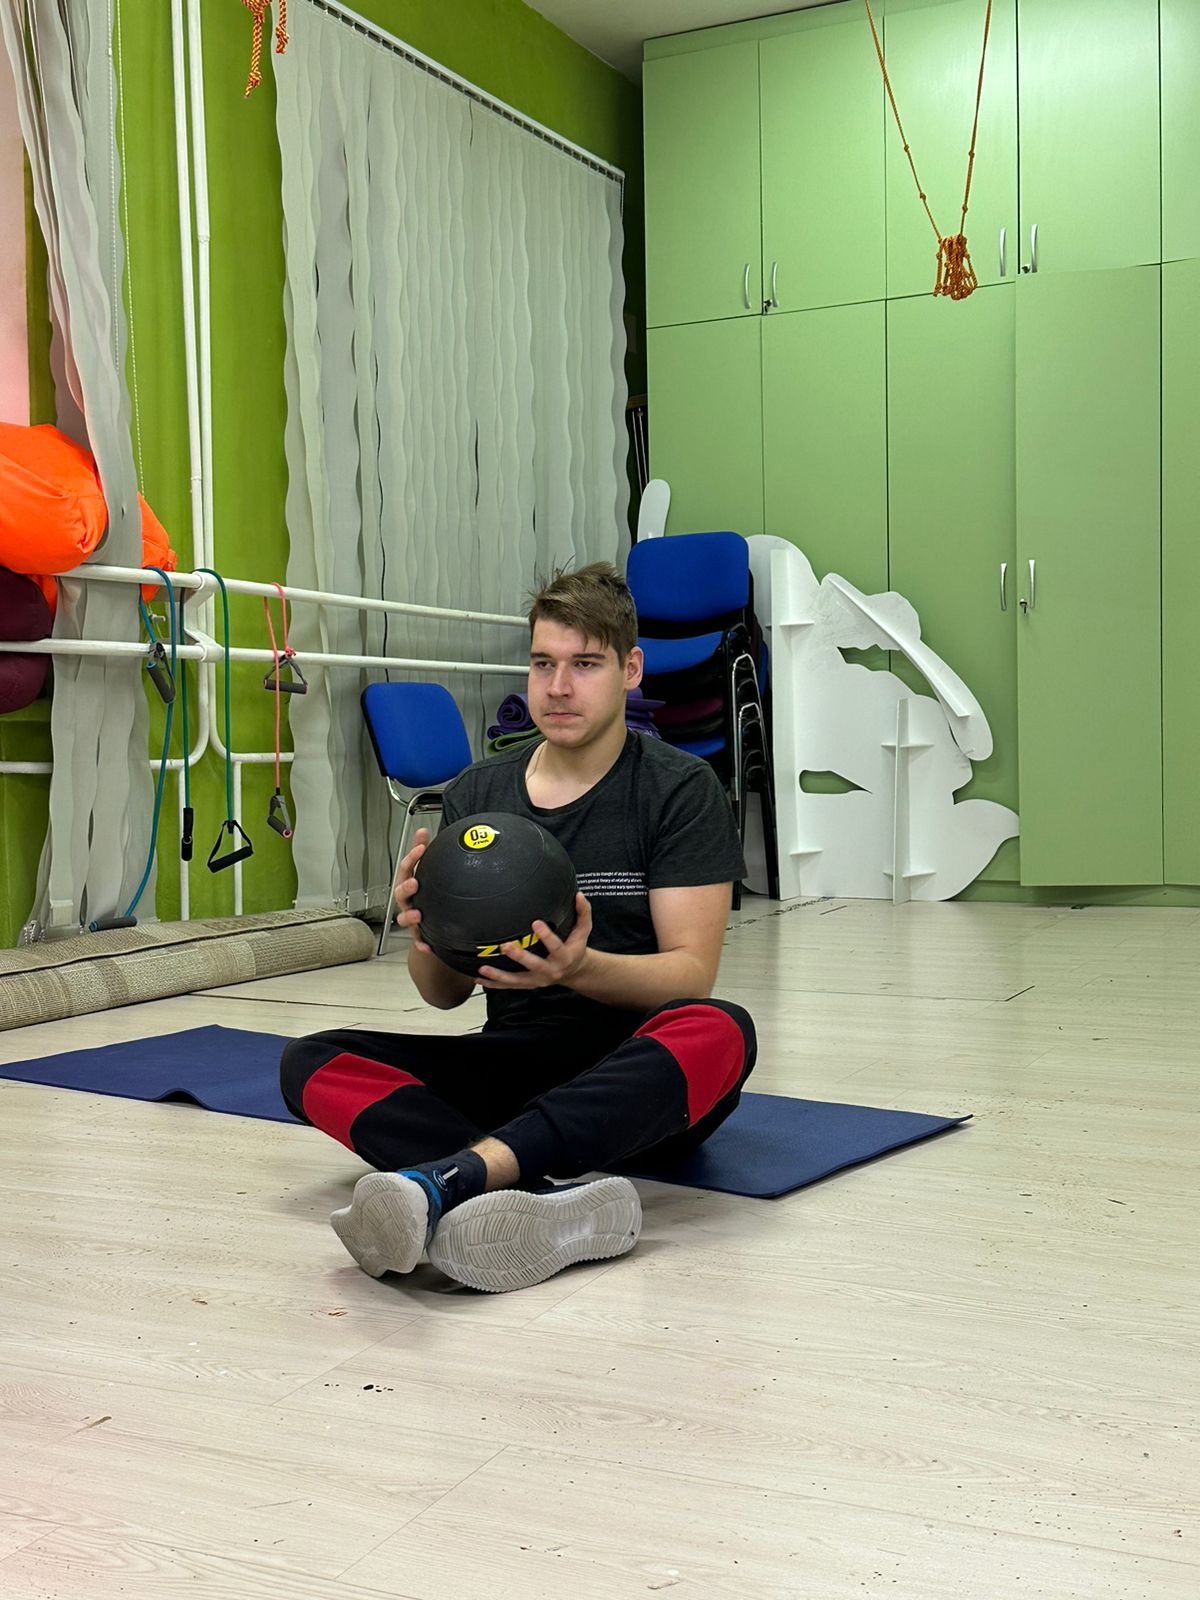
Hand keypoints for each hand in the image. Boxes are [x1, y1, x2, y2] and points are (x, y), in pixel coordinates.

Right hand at [391, 827, 433, 953]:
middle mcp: (406, 902)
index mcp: (407, 885)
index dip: (412, 858)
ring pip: (404, 919)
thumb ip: (421, 850)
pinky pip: (418, 941)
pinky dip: (421, 944)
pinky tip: (427, 946)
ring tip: (417, 914)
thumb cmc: (424, 895)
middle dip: (405, 888)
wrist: (428, 928)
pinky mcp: (419, 936)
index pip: (406, 869)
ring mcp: (410, 919)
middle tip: (415, 883)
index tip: (421, 848)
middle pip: (400, 894)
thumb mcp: (423, 872)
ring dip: (409, 916)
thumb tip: (422, 830)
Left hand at [477, 892, 592, 990]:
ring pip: (517, 980)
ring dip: (499, 976)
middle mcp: (550, 970)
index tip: (535, 923)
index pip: (556, 946)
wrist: (574, 971)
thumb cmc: (576, 947)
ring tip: (483, 969)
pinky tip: (478, 980)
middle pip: (534, 965)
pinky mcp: (528, 985)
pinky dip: (493, 984)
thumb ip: (584, 912)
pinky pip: (509, 986)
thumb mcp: (584, 931)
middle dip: (520, 956)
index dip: (546, 936)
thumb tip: (579, 894)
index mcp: (564, 956)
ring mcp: (537, 980)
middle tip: (505, 946)